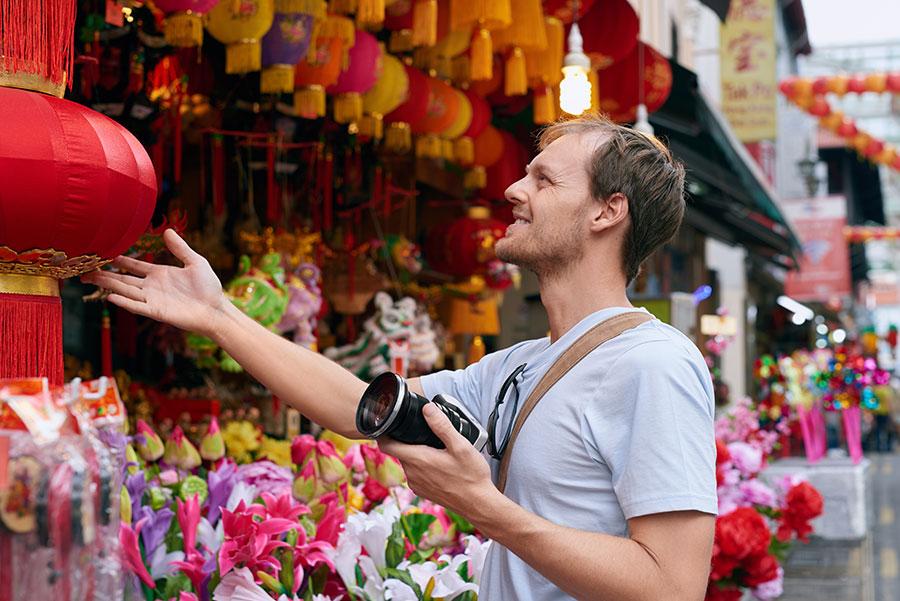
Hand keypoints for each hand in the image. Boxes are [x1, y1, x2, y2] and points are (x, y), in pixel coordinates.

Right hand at [81, 229, 227, 336]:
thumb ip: (180, 248)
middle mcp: (152, 287)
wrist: (216, 309)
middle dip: (104, 274)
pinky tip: (110, 296)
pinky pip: (137, 306)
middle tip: (84, 268)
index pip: (134, 266)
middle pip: (123, 279)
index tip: (103, 253)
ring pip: (125, 291)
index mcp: (159, 274)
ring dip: (108, 285)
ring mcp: (153, 300)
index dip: (119, 260)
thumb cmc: (208, 287)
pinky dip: (124, 302)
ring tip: (89, 278)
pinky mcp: (156, 312)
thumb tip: (168, 231)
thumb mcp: (195, 262)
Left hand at [379, 403, 496, 516]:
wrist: (479, 504)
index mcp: (418, 460)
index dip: (383, 432)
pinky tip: (439, 464)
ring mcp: (417, 485)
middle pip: (399, 451)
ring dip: (416, 454)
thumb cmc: (471, 476)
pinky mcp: (423, 492)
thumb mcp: (460, 446)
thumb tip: (427, 409)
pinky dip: (422, 466)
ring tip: (435, 448)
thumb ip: (442, 426)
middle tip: (423, 431)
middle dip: (407, 440)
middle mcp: (412, 474)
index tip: (389, 423)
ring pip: (408, 463)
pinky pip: (416, 474)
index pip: (386, 445)